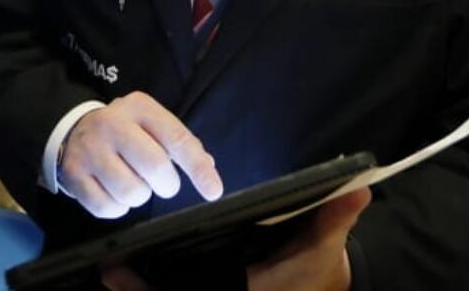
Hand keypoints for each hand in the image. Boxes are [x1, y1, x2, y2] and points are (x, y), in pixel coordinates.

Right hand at [59, 91, 222, 218]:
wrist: (74, 129)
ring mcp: (90, 149)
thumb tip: (207, 168)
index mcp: (139, 107)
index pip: (176, 138)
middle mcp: (112, 124)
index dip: (198, 168)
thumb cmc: (125, 131)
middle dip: (166, 184)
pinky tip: (113, 190)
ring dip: (140, 196)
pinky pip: (108, 208)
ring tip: (132, 182)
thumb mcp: (151, 125)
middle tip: (162, 183)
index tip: (213, 191)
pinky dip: (117, 208)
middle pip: (155, 167)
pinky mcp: (73, 175)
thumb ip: (180, 143)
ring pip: (132, 192)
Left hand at [100, 188, 371, 290]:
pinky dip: (156, 288)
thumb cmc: (319, 269)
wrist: (322, 286)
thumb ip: (336, 218)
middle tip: (110, 273)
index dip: (158, 290)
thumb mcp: (326, 245)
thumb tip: (358, 188)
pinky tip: (130, 275)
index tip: (123, 274)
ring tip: (111, 273)